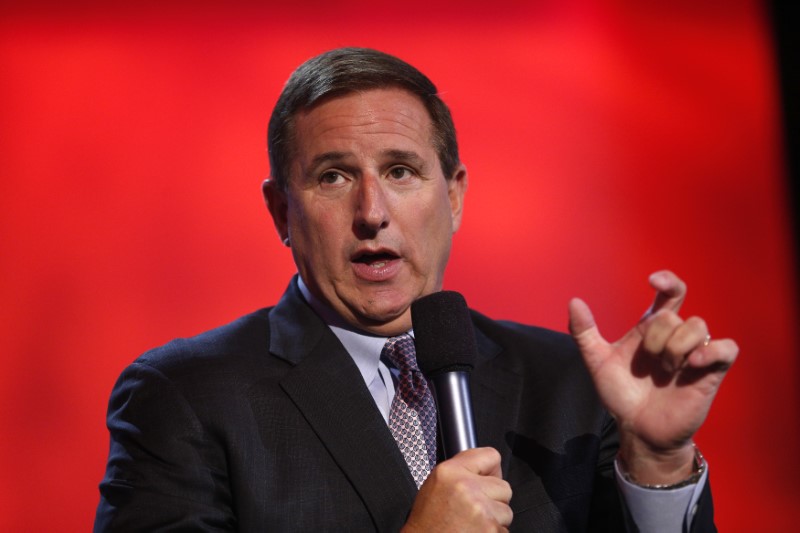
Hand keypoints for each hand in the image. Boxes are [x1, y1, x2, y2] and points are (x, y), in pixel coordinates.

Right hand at [403, 447, 512, 531]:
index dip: (491, 470)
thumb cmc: (428, 524)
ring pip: (506, 511)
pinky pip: (504, 530)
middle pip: (504, 486)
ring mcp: (480, 510)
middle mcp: (466, 488)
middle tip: (474, 510)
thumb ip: (462, 471)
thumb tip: (489, 469)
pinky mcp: (490, 530)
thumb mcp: (436, 485)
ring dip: (495, 519)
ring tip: (473, 524)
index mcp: (450, 472)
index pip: (491, 456)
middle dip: (493, 499)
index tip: (487, 479)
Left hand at [568, 270, 737, 483]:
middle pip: (673, 316)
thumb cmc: (622, 395)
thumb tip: (574, 301)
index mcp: (651, 329)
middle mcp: (675, 338)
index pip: (670, 294)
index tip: (653, 280)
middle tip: (648, 362)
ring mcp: (694, 355)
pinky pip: (727, 348)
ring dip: (677, 346)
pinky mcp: (710, 373)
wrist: (637, 430)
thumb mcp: (598, 362)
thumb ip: (584, 332)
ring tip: (666, 370)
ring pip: (699, 325)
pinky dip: (712, 350)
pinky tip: (693, 363)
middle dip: (655, 337)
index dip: (667, 281)